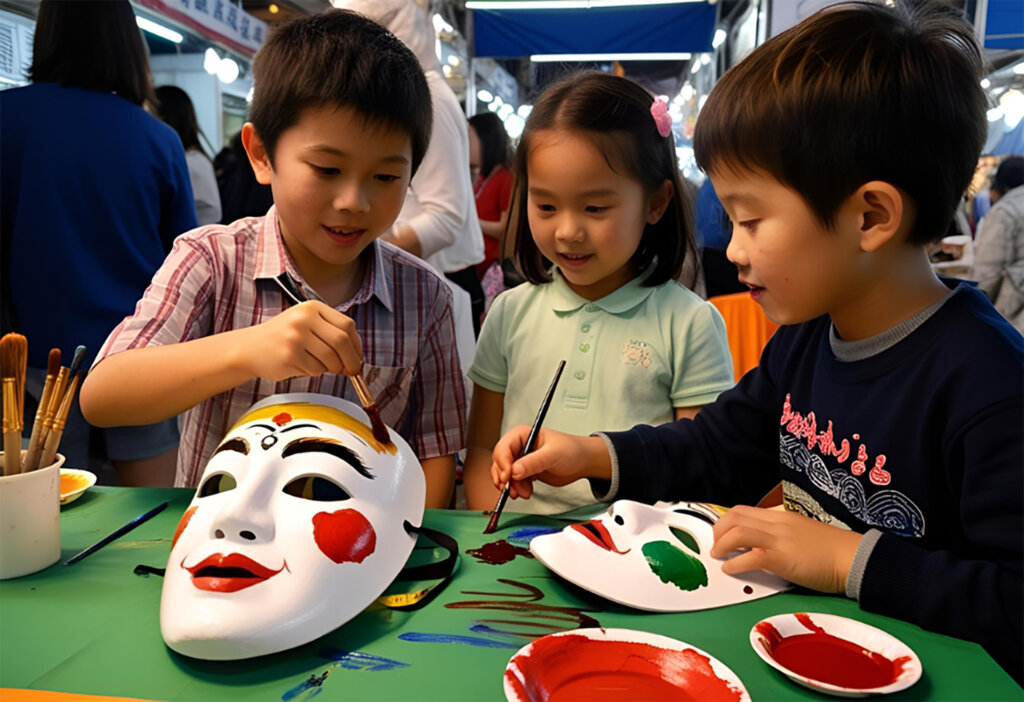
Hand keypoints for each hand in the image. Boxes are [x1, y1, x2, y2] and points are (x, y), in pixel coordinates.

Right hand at [240, 300, 361, 380]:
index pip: (347, 325)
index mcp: (312, 308)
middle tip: (351, 370)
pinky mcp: (289, 355)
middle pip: (342, 342)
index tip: (357, 356)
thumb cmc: (283, 337)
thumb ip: (330, 332)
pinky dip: (315, 372)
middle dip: (351, 360)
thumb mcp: (306, 323)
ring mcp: (296, 336)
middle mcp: (304, 319)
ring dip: (332, 368)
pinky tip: (303, 366)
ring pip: (330, 359)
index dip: (357, 345)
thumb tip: (357, 355)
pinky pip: (315, 370)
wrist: (250, 347)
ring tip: (322, 367)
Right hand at [490, 427, 609, 499]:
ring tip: (523, 493)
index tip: (508, 477)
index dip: (502, 463)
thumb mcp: (552, 455)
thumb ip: (533, 462)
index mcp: (522, 435)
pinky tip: (526, 492)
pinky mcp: (525, 472)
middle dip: (505, 478)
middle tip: (511, 489)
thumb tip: (514, 471)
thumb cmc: (571, 450)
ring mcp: (521, 460)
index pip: (503, 448)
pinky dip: (516, 489)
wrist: (582, 462)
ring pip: (504, 474)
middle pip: (500, 462)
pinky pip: (513, 482)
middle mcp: (519, 446)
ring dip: (511, 486)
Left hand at [710, 505, 863, 593]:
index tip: (720, 534)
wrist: (853, 557)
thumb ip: (780, 534)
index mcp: (781, 517)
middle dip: (718, 530)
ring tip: (717, 556)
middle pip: (735, 517)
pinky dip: (734, 563)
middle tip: (715, 545)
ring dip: (721, 544)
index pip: (743, 510)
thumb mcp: (801, 533)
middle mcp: (777, 524)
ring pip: (738, 532)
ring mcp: (780, 540)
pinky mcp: (783, 558)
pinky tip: (730, 569)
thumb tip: (761, 544)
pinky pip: (750, 557)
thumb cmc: (831, 550)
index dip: (726, 522)